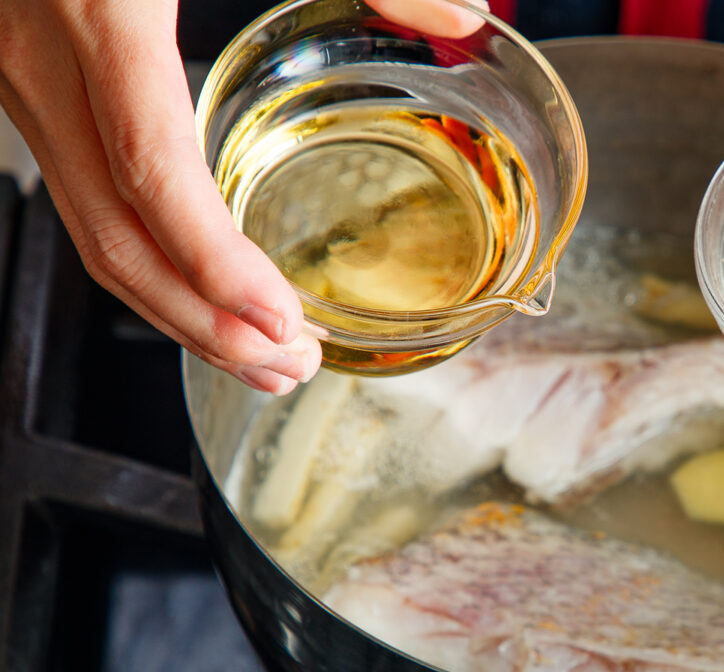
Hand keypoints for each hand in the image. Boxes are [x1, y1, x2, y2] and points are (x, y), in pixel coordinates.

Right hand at [0, 0, 484, 394]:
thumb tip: (466, 13)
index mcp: (100, 14)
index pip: (153, 169)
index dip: (214, 260)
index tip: (282, 321)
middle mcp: (41, 62)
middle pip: (115, 235)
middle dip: (203, 321)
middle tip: (290, 369)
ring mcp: (21, 79)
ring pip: (89, 230)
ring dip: (176, 308)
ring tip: (260, 355)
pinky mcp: (30, 82)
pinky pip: (83, 196)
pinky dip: (150, 257)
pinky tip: (205, 284)